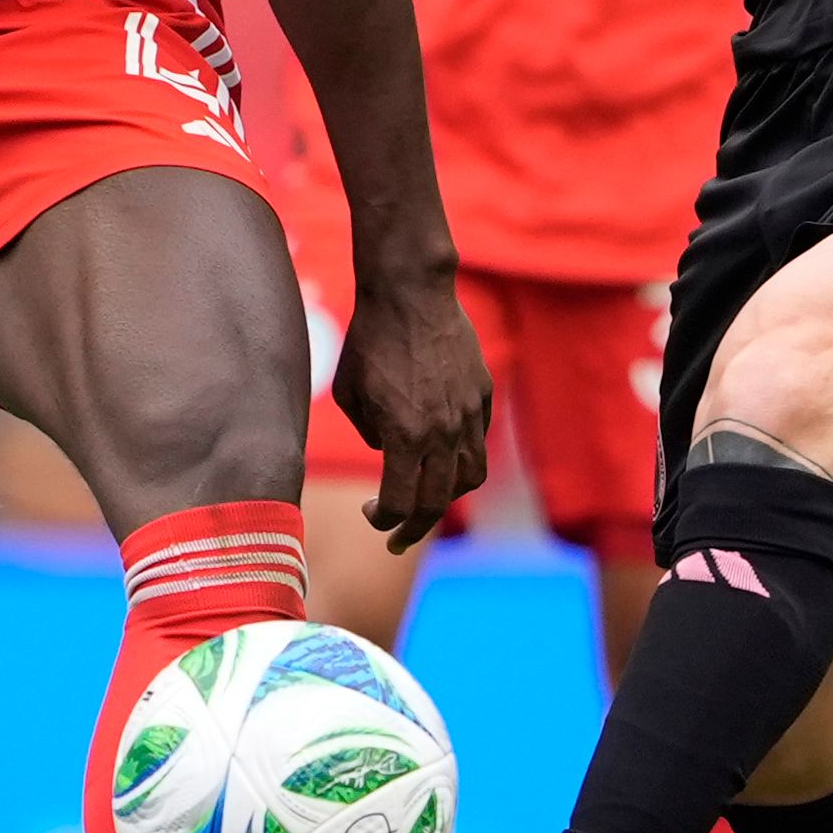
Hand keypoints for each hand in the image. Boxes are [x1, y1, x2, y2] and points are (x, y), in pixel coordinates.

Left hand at [332, 266, 488, 549]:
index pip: (400, 503)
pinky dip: (462, 459)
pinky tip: (442, 455)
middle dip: (413, 529)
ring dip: (445, 496)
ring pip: (468, 478)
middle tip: (397, 539)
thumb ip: (370, 434)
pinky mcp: (482, 394)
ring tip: (426, 498)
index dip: (384, 520)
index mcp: (405, 436)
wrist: (411, 292)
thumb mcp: (350, 394)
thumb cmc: (370, 340)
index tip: (372, 516)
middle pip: (436, 503)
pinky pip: (478, 442)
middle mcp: (443, 432)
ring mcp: (469, 414)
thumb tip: (389, 452)